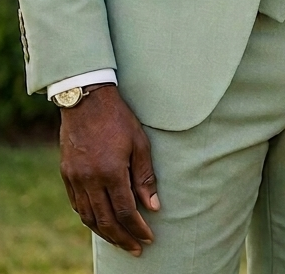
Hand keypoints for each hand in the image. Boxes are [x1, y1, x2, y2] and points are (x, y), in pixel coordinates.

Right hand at [59, 85, 158, 255]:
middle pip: (105, 221)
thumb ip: (145, 176)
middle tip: (135, 249)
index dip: (137, 228)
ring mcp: (75, 178)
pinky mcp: (66, 174)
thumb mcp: (139, 143)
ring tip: (119, 240)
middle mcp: (90, 180)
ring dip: (105, 232)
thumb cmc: (118, 118)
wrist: (87, 100)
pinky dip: (89, 217)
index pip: (125, 211)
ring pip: (89, 217)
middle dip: (122, 238)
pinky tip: (99, 221)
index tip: (148, 238)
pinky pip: (76, 205)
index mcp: (111, 172)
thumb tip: (153, 207)